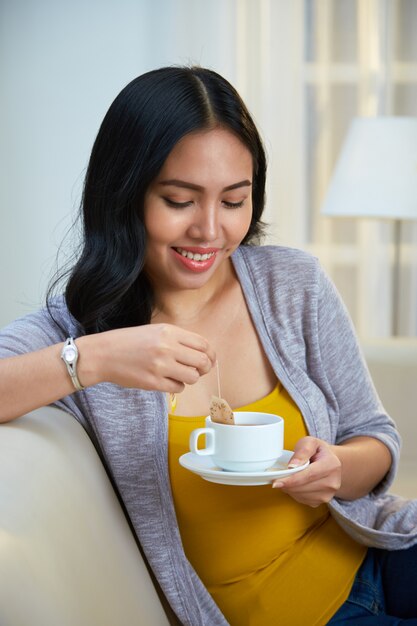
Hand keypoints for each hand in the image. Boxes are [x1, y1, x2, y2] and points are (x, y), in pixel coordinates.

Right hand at [81, 323, 215, 392]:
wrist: (104, 354)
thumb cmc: (130, 342)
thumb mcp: (155, 331)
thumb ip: (178, 339)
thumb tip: (202, 353)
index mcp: (169, 332)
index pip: (203, 344)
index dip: (210, 354)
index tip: (209, 360)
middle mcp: (167, 347)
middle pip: (202, 362)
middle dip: (205, 368)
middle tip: (198, 370)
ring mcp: (160, 366)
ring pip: (192, 377)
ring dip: (190, 378)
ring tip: (179, 375)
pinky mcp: (153, 382)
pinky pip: (178, 388)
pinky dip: (176, 386)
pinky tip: (167, 380)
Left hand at [272, 436, 341, 506]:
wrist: (328, 461)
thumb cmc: (317, 451)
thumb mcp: (310, 442)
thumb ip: (302, 451)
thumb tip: (292, 466)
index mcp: (332, 465)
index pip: (308, 475)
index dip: (291, 480)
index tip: (276, 482)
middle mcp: (332, 482)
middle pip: (303, 487)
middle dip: (287, 484)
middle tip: (277, 477)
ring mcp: (328, 494)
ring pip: (301, 495)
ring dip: (289, 488)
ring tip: (288, 477)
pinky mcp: (321, 501)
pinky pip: (302, 500)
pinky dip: (294, 492)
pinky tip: (295, 483)